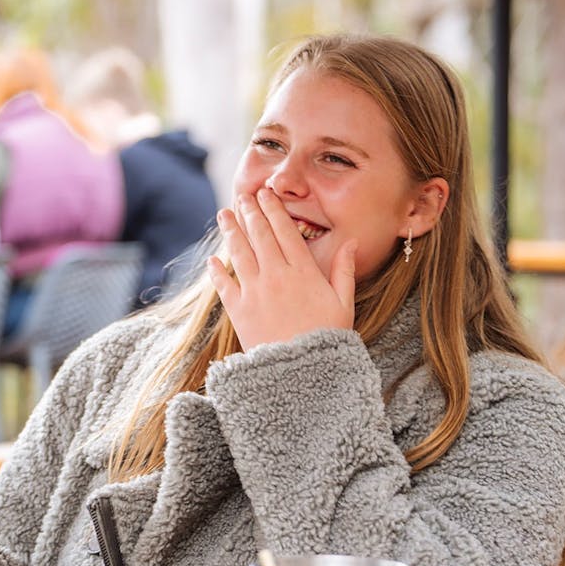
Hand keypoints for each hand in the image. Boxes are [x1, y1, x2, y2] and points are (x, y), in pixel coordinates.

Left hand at [209, 189, 356, 348]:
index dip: (274, 210)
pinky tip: (213, 259)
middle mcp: (276, 276)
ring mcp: (255, 292)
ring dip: (230, 231)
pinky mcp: (238, 311)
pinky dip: (217, 271)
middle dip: (250, 212)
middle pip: (260, 236)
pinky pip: (224, 285)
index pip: (286, 232)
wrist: (302, 372)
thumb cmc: (327, 338)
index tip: (266, 194)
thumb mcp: (344, 303)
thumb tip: (351, 241)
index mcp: (303, 272)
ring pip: (240, 253)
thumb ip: (344, 270)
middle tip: (243, 195)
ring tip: (223, 214)